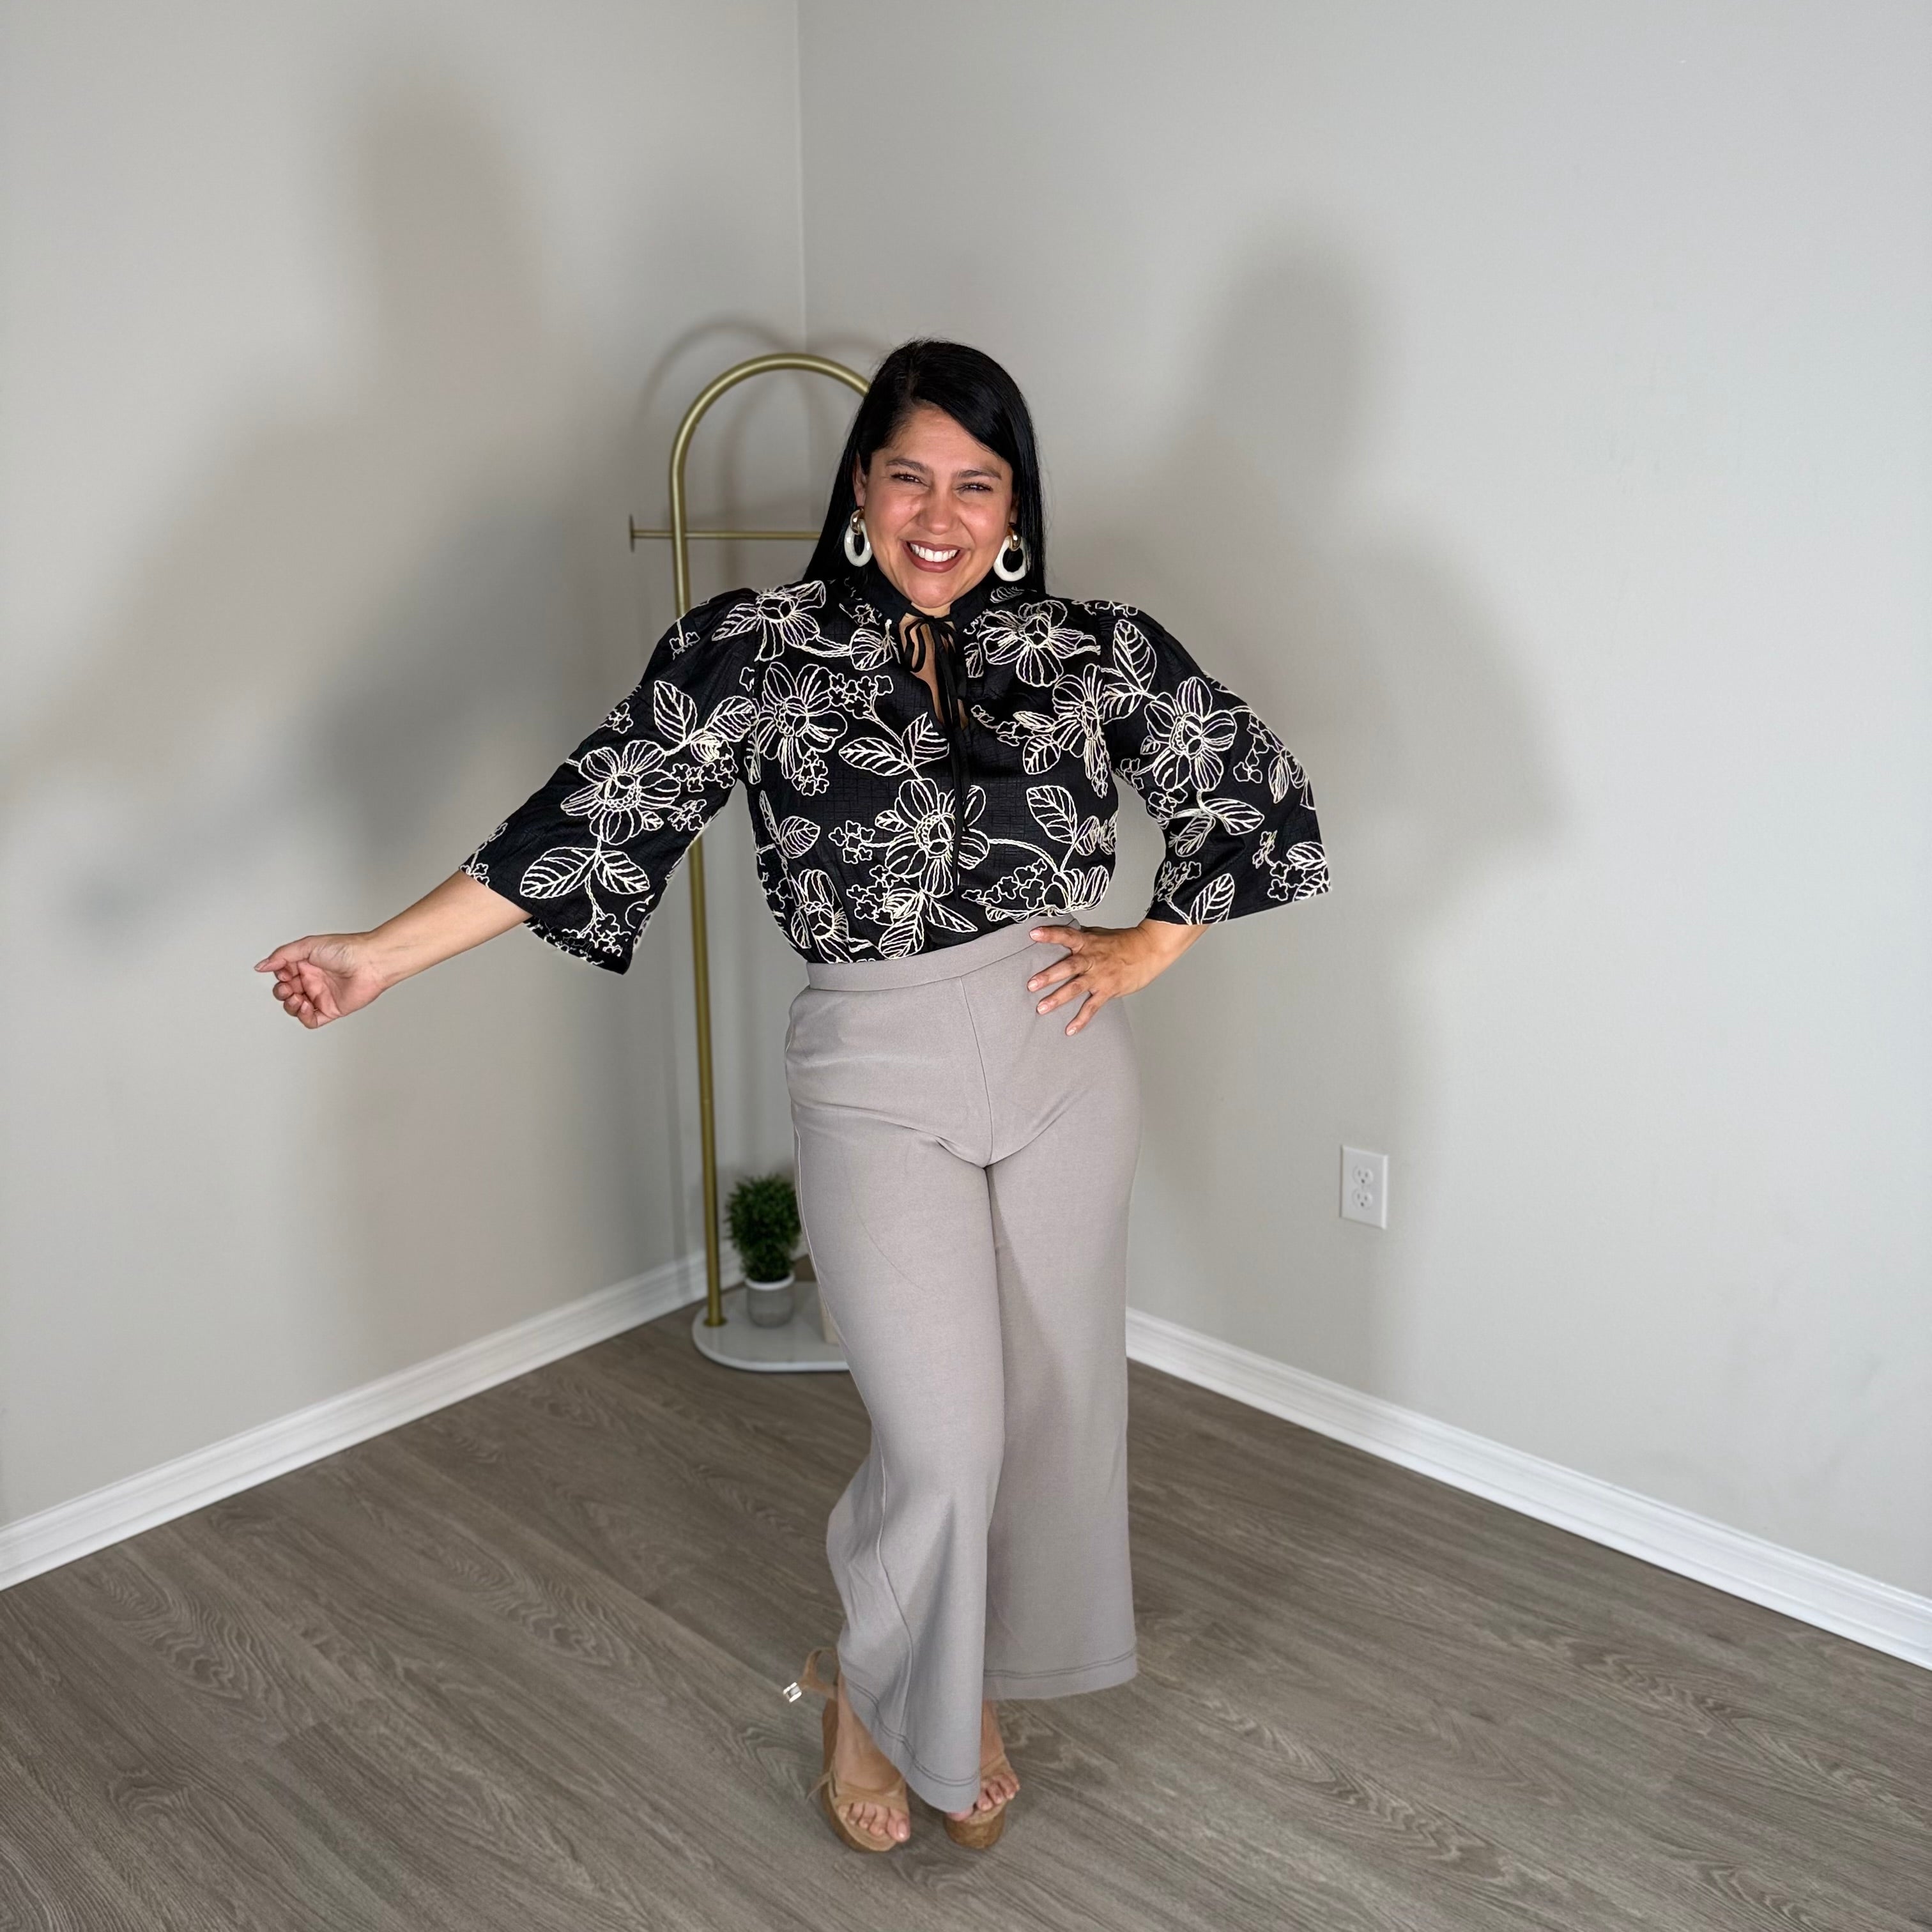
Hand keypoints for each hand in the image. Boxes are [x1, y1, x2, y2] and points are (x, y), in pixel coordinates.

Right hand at [254, 933, 389, 1028]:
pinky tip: (306, 1006)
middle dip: (281, 992)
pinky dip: (303, 1017)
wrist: (370, 962)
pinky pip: (311, 1021)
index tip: (284, 972)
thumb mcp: (307, 946)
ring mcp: (321, 996)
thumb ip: (282, 956)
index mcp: (306, 964)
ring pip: (295, 1008)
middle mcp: (313, 980)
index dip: (279, 976)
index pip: (282, 975)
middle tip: (289, 987)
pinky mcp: (331, 1009)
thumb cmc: (346, 949)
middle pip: (285, 993)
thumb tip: (262, 966)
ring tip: (298, 998)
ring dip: (290, 1006)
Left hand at [1026, 919, 1206, 1034]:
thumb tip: (1062, 938)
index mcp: (1087, 943)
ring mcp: (1099, 976)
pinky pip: (1092, 1007)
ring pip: (1076, 988)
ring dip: (1058, 998)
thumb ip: (1080, 939)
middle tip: (1031, 985)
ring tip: (1041, 1008)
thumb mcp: (1099, 935)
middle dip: (1049, 976)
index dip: (1050, 934)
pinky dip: (1081, 1020)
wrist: (1148, 950)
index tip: (1033, 933)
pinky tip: (1069, 1030)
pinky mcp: (1107, 990)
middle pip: (1068, 967)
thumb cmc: (1123, 942)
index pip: (1066, 935)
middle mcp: (1091, 959)